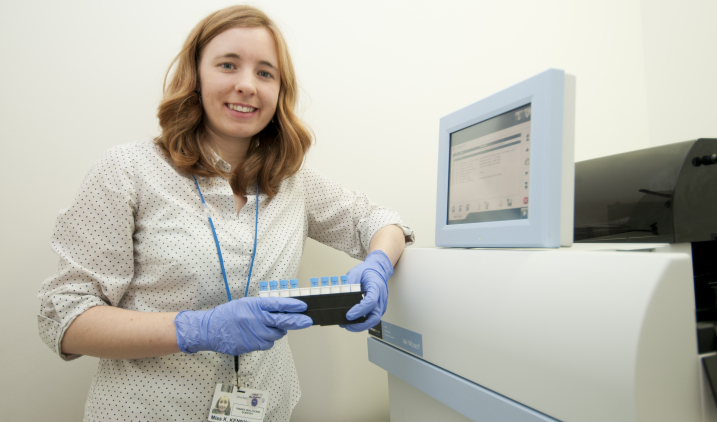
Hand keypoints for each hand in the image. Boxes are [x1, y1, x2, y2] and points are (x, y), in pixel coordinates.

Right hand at [175, 297, 311, 354]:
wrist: (211, 329)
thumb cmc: (229, 315)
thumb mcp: (246, 304)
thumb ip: (263, 307)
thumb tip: (283, 310)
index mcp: (255, 305)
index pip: (278, 304)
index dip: (293, 305)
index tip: (303, 307)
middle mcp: (256, 319)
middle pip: (282, 320)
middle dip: (298, 321)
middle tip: (307, 321)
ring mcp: (254, 333)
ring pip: (277, 335)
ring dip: (277, 331)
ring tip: (267, 327)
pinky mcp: (252, 345)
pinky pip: (268, 344)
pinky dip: (267, 341)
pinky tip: (259, 336)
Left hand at [342, 250, 392, 331]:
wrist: (378, 270)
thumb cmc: (368, 271)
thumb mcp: (356, 272)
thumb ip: (349, 283)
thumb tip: (341, 294)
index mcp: (376, 287)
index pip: (370, 302)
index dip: (359, 311)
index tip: (348, 315)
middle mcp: (381, 297)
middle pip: (375, 317)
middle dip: (361, 325)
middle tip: (348, 325)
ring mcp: (381, 304)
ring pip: (374, 320)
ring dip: (361, 325)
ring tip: (348, 324)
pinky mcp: (379, 308)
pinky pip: (372, 318)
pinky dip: (363, 322)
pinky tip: (354, 321)